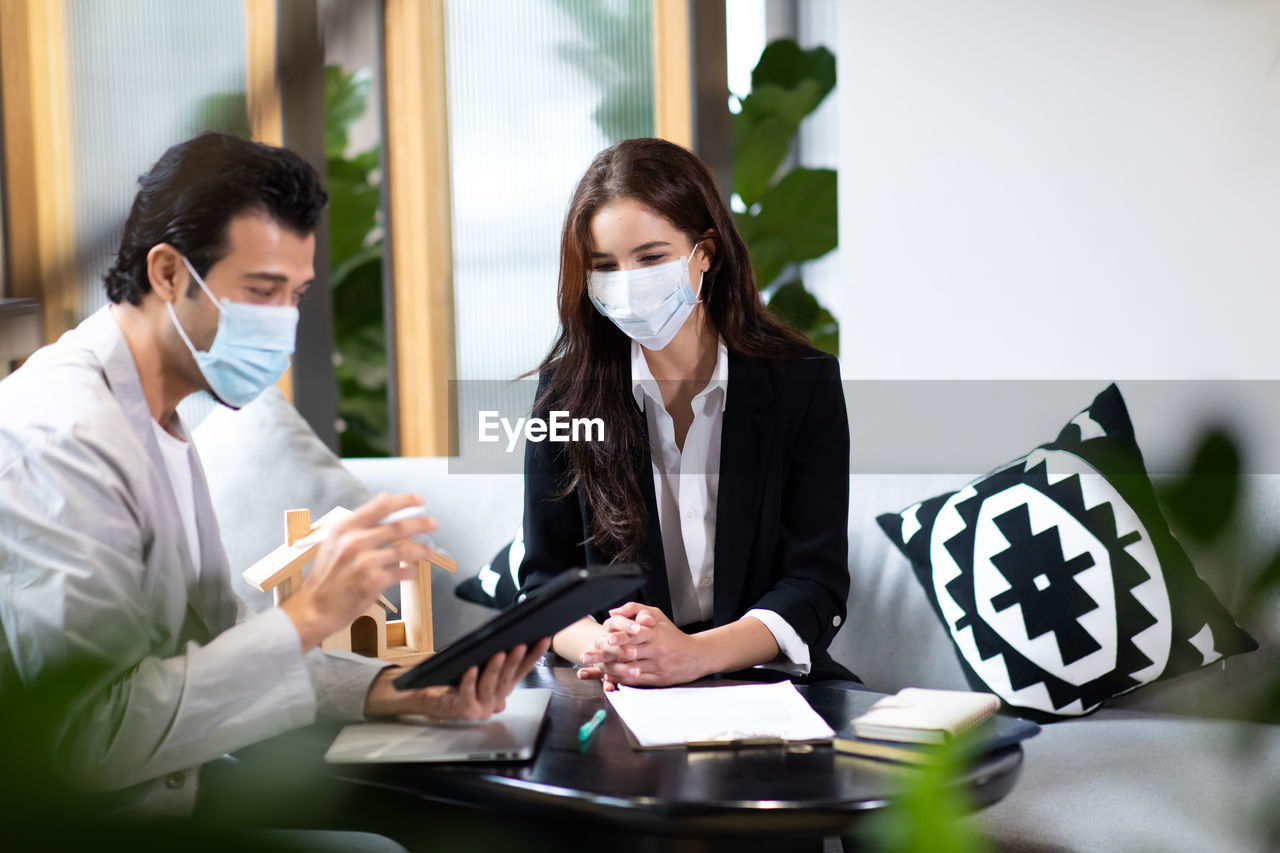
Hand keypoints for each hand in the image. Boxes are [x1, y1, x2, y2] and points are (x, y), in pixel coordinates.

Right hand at [281, 492, 438, 650]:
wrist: (314, 608)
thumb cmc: (326, 575)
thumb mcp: (335, 542)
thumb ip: (359, 523)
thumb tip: (385, 499)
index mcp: (345, 528)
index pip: (381, 506)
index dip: (405, 501)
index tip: (419, 500)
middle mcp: (355, 542)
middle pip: (397, 526)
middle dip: (421, 523)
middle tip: (434, 523)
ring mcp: (365, 562)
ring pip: (404, 550)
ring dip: (421, 550)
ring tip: (428, 551)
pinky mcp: (373, 582)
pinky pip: (401, 572)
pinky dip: (409, 571)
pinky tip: (411, 572)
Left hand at [364, 639, 550, 718]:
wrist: (424, 695)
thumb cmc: (451, 678)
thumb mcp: (476, 664)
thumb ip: (493, 658)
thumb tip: (507, 636)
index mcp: (501, 689)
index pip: (522, 671)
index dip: (533, 656)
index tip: (543, 639)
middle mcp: (495, 701)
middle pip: (507, 679)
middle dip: (514, 660)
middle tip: (520, 645)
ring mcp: (482, 708)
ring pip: (490, 686)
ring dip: (495, 669)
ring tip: (499, 653)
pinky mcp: (465, 711)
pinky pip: (469, 693)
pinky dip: (470, 680)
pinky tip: (471, 668)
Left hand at [576, 602, 707, 688]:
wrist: (696, 655)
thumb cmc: (672, 634)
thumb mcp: (657, 615)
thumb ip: (635, 609)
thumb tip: (613, 612)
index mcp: (654, 632)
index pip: (634, 634)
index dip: (618, 637)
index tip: (604, 638)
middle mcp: (656, 649)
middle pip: (627, 653)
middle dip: (604, 655)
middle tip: (586, 656)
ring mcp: (657, 665)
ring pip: (630, 668)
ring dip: (610, 670)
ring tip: (593, 669)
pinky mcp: (659, 679)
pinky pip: (637, 680)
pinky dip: (622, 680)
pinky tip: (609, 679)